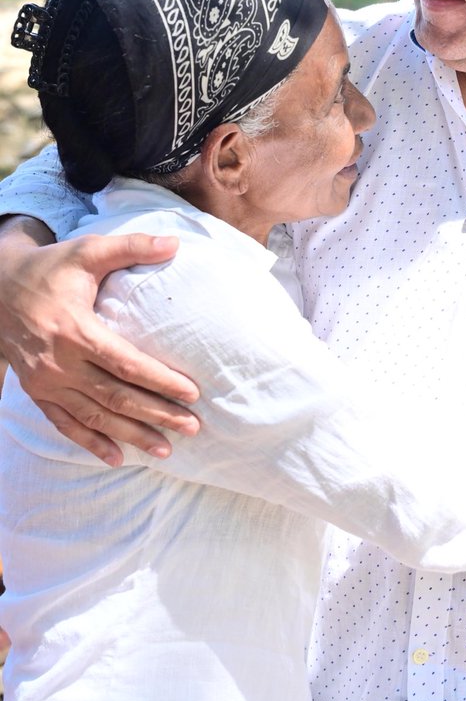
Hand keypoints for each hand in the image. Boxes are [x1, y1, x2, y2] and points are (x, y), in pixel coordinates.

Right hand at [0, 217, 199, 465]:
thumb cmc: (49, 269)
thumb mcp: (87, 251)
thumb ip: (131, 247)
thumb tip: (175, 243)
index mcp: (74, 330)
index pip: (125, 364)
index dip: (160, 381)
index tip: (192, 393)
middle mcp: (58, 363)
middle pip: (115, 397)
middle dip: (156, 415)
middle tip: (193, 427)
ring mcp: (45, 383)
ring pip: (94, 417)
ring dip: (131, 435)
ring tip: (166, 449)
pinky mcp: (36, 392)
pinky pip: (64, 425)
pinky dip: (90, 443)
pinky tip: (116, 457)